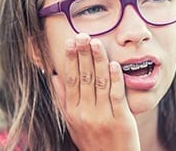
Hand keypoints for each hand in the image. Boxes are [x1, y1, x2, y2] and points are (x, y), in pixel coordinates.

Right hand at [51, 33, 139, 150]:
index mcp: (72, 111)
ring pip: (100, 82)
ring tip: (96, 43)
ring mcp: (103, 116)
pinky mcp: (121, 120)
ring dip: (98, 60)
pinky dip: (116, 78)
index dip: (70, 59)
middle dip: (83, 54)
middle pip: (84, 77)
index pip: (70, 79)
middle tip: (83, 35)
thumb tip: (54, 77)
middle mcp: (85, 112)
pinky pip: (117, 95)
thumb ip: (62, 100)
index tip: (71, 42)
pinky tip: (114, 64)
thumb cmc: (90, 141)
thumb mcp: (71, 123)